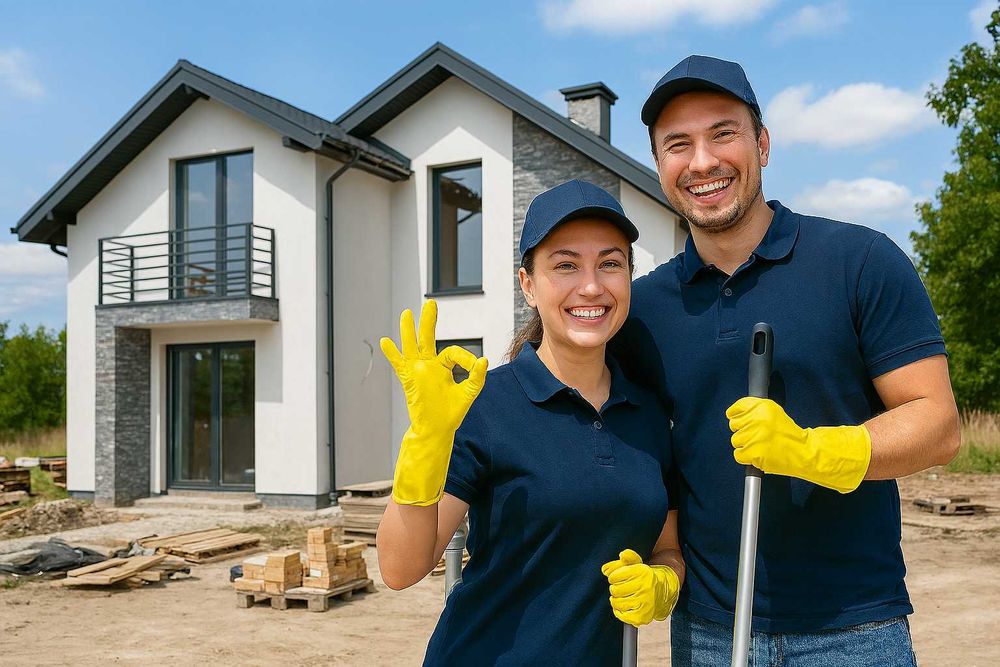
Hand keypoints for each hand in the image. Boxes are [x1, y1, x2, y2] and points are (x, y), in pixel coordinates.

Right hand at [380, 300, 487, 505]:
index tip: (476, 367)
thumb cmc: (451, 413)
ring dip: (408, 330)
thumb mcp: (468, 393)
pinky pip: (398, 364)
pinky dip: (392, 353)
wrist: (436, 430)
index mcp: (444, 366)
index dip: (467, 359)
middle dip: (429, 321)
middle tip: (431, 303)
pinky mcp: (409, 380)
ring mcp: (417, 371)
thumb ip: (476, 376)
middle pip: (428, 338)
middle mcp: (429, 365)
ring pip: (412, 345)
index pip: (454, 353)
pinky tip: (385, 342)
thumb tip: (483, 360)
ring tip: (407, 313)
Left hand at [601, 549, 679, 626]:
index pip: (614, 576)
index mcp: (642, 572)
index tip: (617, 578)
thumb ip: (623, 559)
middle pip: (614, 590)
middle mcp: (645, 587)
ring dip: (615, 601)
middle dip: (614, 589)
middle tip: (620, 589)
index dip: (613, 577)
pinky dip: (619, 612)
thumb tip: (605, 569)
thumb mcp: (636, 563)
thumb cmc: (644, 577)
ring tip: (621, 597)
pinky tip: (624, 606)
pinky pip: (622, 616)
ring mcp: (645, 603)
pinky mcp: (643, 616)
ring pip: (617, 603)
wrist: (661, 591)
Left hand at [726, 397, 871, 493]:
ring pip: (735, 440)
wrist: (804, 451)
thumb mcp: (774, 412)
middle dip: (743, 431)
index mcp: (762, 406)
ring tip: (761, 445)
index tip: (738, 419)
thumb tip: (733, 414)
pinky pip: (738, 454)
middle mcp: (757, 419)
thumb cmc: (789, 434)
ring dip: (745, 445)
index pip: (737, 408)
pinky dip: (746, 457)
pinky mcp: (753, 452)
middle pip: (733, 424)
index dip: (736, 415)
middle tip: (757, 435)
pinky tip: (758, 454)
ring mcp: (754, 436)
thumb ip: (755, 410)